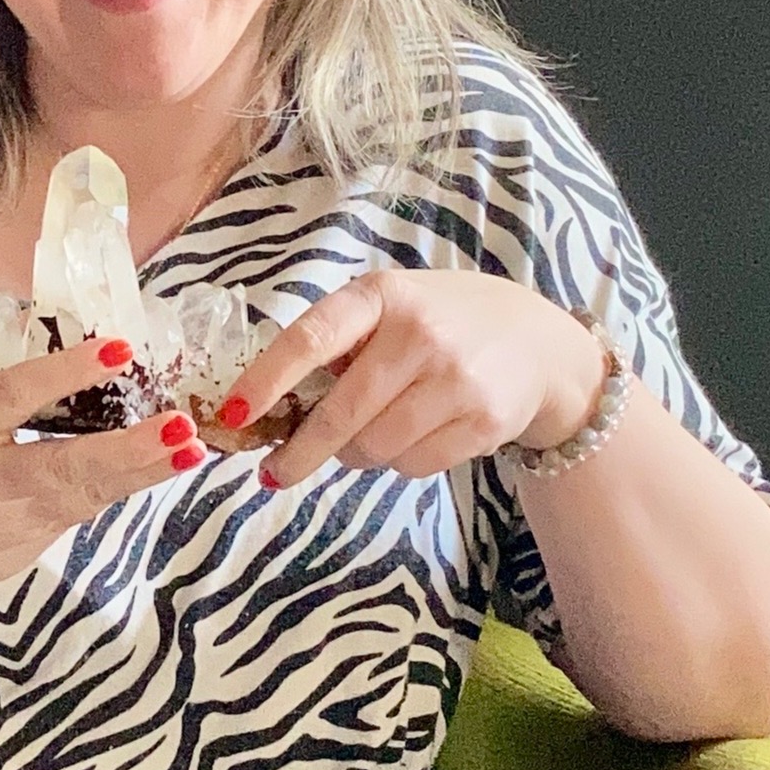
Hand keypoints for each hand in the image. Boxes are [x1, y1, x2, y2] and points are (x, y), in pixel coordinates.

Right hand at [0, 342, 199, 636]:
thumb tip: (54, 324)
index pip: (10, 396)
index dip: (64, 372)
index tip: (118, 349)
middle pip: (63, 464)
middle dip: (127, 449)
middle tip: (179, 427)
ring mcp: (12, 522)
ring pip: (86, 495)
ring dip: (143, 471)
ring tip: (190, 448)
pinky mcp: (32, 546)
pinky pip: (83, 507)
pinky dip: (123, 484)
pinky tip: (163, 465)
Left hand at [225, 275, 607, 490]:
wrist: (537, 343)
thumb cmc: (441, 324)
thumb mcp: (391, 309)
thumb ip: (340, 344)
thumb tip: (273, 410)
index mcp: (380, 297)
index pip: (310, 339)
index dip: (265, 380)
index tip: (232, 415)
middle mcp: (420, 333)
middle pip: (340, 415)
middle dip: (299, 453)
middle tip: (276, 473)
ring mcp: (456, 379)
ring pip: (374, 449)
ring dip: (357, 456)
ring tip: (370, 436)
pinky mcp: (483, 421)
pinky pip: (412, 467)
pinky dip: (399, 463)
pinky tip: (415, 436)